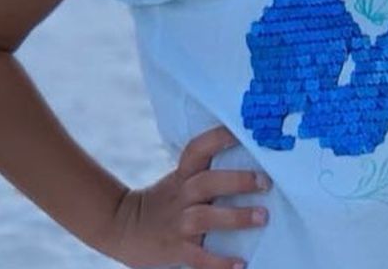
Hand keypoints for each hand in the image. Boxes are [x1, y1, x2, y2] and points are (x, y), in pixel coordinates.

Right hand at [105, 126, 269, 268]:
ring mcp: (177, 223)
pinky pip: (198, 257)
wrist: (121, 227)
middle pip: (208, 182)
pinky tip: (240, 264)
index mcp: (183, 174)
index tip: (243, 131)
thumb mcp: (180, 178)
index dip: (218, 138)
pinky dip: (219, 263)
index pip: (199, 149)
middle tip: (265, 182)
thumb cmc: (164, 200)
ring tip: (262, 217)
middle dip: (238, 181)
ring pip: (205, 217)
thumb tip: (252, 158)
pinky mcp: (175, 249)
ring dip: (235, 217)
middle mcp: (181, 195)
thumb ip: (208, 170)